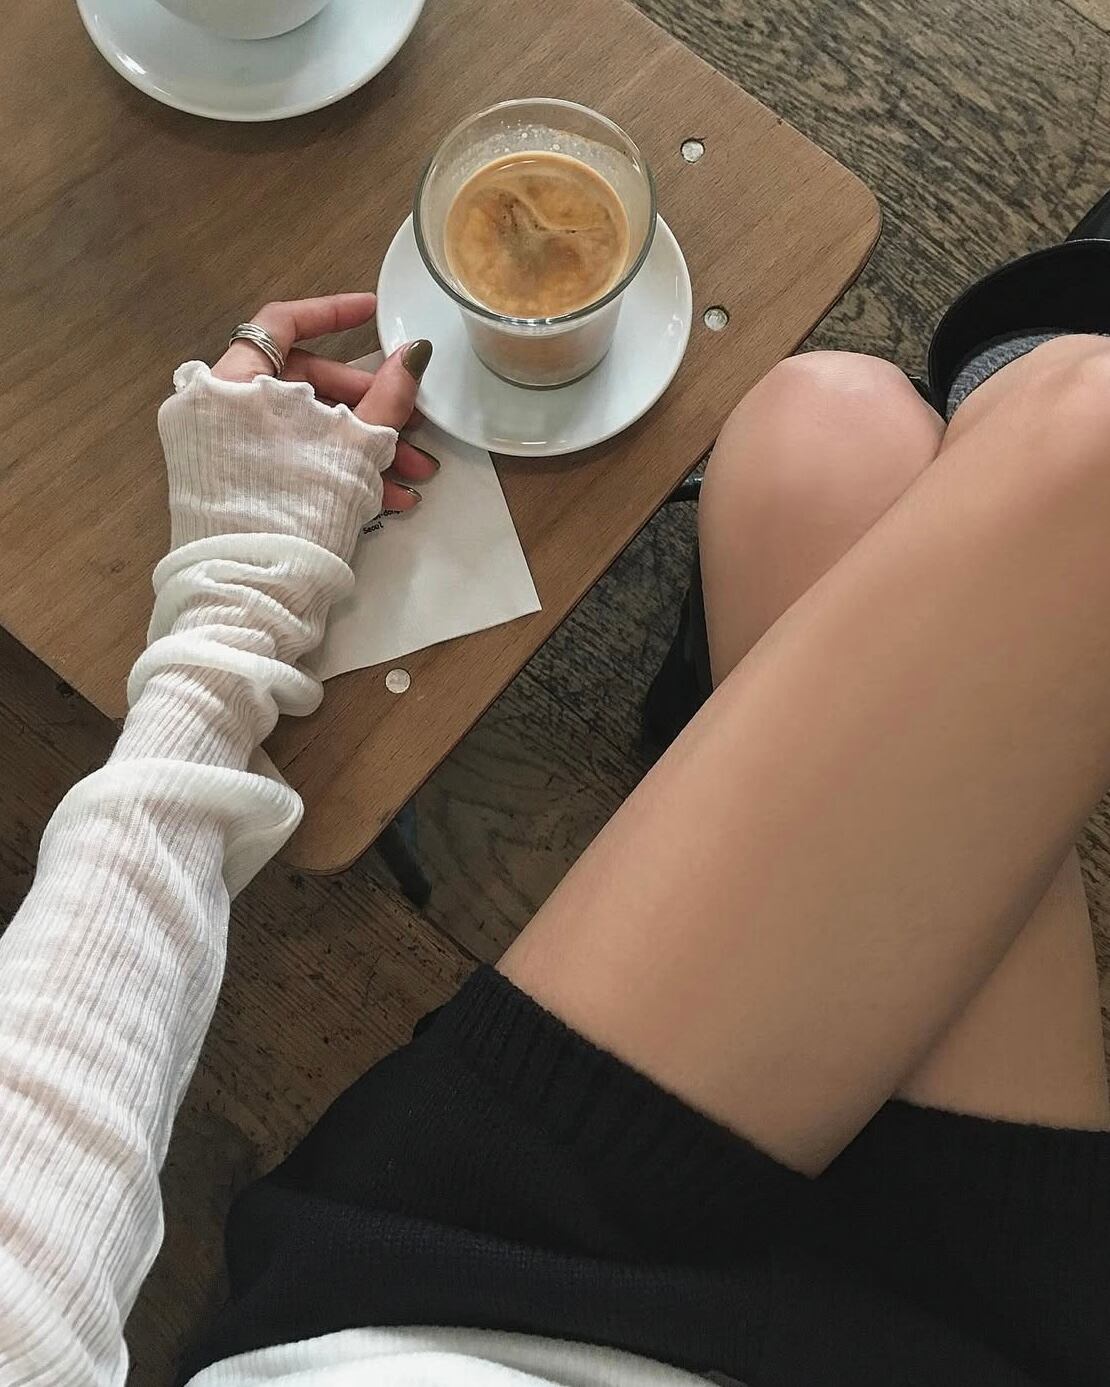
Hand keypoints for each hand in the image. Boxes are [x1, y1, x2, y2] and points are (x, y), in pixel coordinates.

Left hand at [213, 292, 435, 511]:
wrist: (256, 590)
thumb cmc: (300, 508)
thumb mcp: (356, 445)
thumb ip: (388, 395)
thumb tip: (415, 352)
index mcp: (233, 383)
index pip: (283, 323)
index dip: (334, 313)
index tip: (374, 313)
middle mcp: (218, 409)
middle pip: (304, 384)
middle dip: (369, 409)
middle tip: (412, 433)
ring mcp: (221, 449)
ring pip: (304, 430)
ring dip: (361, 448)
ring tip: (409, 479)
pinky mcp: (232, 484)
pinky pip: (288, 460)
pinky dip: (332, 470)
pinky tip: (383, 499)